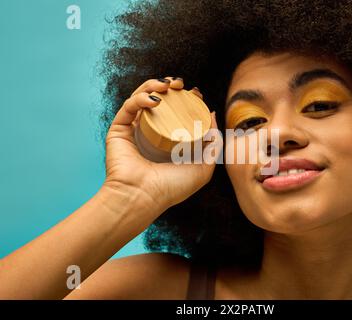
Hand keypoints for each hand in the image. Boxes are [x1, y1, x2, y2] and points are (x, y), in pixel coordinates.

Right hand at [102, 77, 218, 219]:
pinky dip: (140, 98)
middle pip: (160, 101)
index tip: (196, 93)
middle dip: (170, 87)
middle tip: (180, 84)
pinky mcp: (118, 131)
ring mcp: (134, 130)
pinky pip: (128, 107)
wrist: (144, 198)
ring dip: (154, 85)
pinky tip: (154, 100)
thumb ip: (213, 143)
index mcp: (169, 140)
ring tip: (168, 84)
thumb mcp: (204, 167)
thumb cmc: (172, 188)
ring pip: (142, 98)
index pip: (177, 112)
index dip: (186, 99)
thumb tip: (213, 114)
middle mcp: (151, 133)